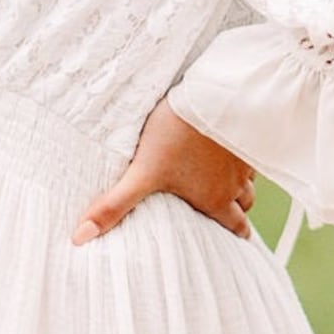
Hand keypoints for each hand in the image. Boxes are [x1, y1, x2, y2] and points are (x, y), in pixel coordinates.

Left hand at [70, 96, 255, 245]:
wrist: (213, 94)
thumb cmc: (178, 134)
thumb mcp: (142, 172)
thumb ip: (114, 205)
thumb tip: (81, 237)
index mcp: (216, 198)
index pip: (236, 227)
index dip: (236, 234)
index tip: (236, 239)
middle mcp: (237, 182)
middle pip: (246, 204)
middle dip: (238, 209)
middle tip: (229, 211)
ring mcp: (247, 156)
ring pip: (250, 177)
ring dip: (239, 180)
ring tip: (224, 175)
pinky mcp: (249, 130)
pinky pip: (252, 147)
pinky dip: (242, 150)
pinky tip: (228, 141)